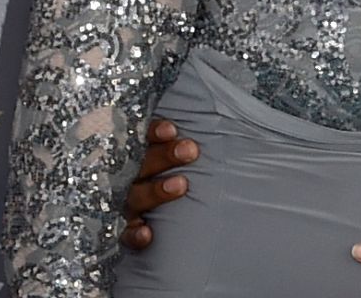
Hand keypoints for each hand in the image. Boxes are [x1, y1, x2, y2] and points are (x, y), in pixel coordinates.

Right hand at [120, 118, 199, 250]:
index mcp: (141, 157)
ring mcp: (127, 205)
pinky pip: (125, 234)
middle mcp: (131, 179)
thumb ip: (190, 148)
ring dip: (156, 191)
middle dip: (164, 156)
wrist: (154, 227)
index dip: (154, 132)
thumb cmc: (181, 180)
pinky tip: (147, 233)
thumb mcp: (182, 161)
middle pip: (142, 164)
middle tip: (190, 150)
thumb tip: (236, 127)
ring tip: (181, 185)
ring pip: (136, 196)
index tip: (172, 130)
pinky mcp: (125, 232)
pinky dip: (134, 234)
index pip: (143, 139)